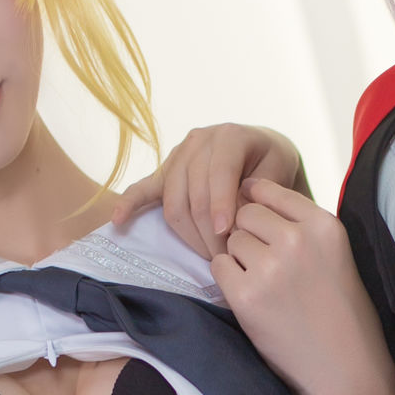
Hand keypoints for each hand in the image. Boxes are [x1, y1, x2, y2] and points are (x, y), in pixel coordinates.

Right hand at [113, 126, 306, 258]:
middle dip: (208, 231)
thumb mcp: (277, 179)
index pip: (219, 172)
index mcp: (231, 136)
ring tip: (209, 256)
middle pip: (193, 193)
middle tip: (225, 259)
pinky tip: (117, 221)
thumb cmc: (274, 170)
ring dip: (188, 235)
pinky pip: (143, 188)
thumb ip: (256, 199)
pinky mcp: (165, 170)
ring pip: (173, 201)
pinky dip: (129, 204)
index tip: (227, 235)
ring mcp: (179, 154)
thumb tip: (230, 228)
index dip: (221, 205)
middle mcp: (201, 139)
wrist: (265, 156)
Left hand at [208, 178, 392, 394]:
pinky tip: (252, 298)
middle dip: (249, 233)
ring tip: (265, 285)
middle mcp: (297, 240)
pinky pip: (218, 267)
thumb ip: (302, 227)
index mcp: (325, 225)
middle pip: (246, 213)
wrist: (345, 371)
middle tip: (266, 263)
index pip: (271, 190)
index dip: (259, 204)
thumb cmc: (343, 315)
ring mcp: (270, 267)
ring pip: (231, 240)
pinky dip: (228, 280)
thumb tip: (250, 195)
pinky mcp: (246, 296)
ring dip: (239, 258)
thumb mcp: (336, 255)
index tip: (260, 222)